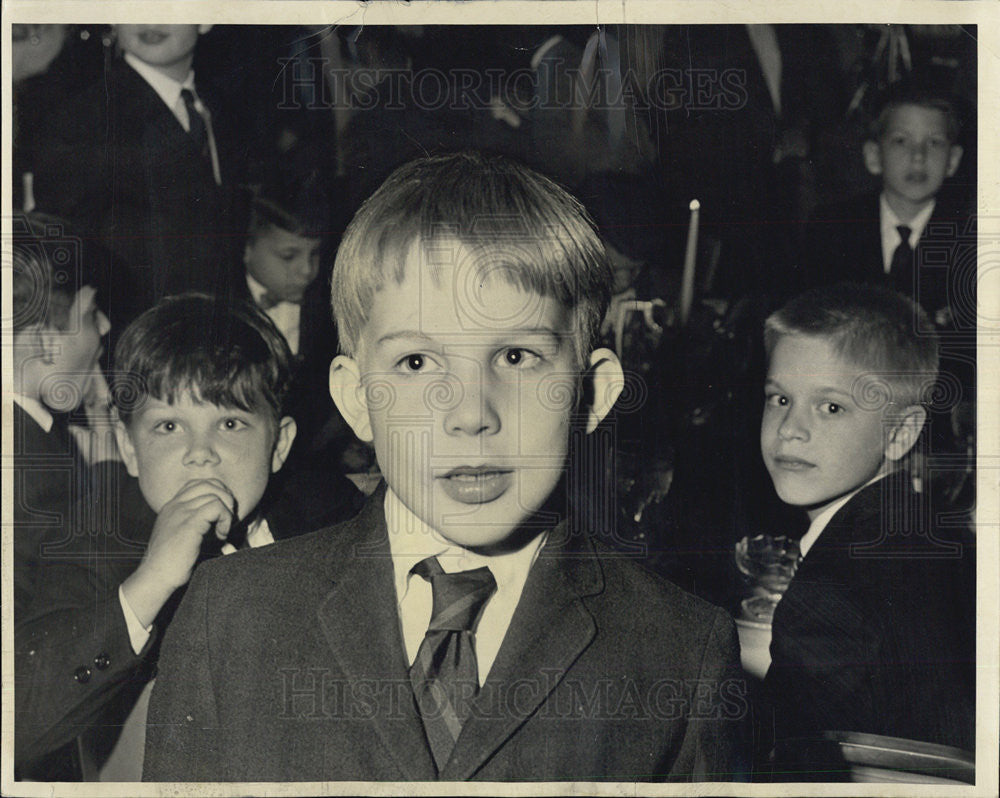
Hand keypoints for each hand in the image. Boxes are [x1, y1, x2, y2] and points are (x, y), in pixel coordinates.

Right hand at [122, 479, 235, 626]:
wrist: (155, 578)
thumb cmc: (172, 563)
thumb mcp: (183, 537)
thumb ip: (198, 525)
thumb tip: (224, 525)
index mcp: (172, 507)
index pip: (198, 484)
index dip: (216, 493)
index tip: (222, 513)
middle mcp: (175, 506)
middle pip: (209, 484)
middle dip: (226, 498)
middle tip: (227, 519)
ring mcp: (180, 512)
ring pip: (214, 495)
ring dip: (227, 511)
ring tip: (223, 530)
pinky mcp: (188, 523)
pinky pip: (216, 507)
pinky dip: (225, 519)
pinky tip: (221, 536)